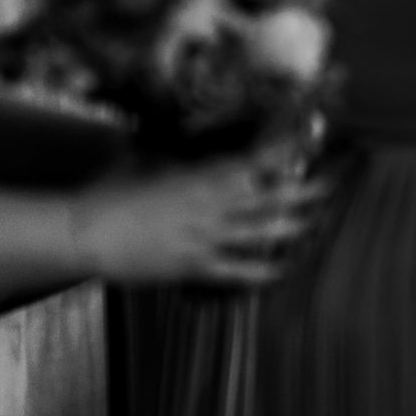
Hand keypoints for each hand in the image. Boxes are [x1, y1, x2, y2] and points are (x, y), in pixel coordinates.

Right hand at [68, 154, 329, 285]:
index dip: (283, 154)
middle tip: (330, 184)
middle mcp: (210, 203)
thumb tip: (188, 147)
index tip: (307, 144)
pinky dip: (260, 271)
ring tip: (317, 222)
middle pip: (268, 194)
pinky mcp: (193, 265)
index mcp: (200, 175)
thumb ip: (177, 159)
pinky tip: (282, 271)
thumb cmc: (111, 191)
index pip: (252, 161)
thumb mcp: (148, 162)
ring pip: (260, 230)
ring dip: (292, 226)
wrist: (85, 230)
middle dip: (302, 190)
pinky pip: (236, 270)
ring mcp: (205, 235)